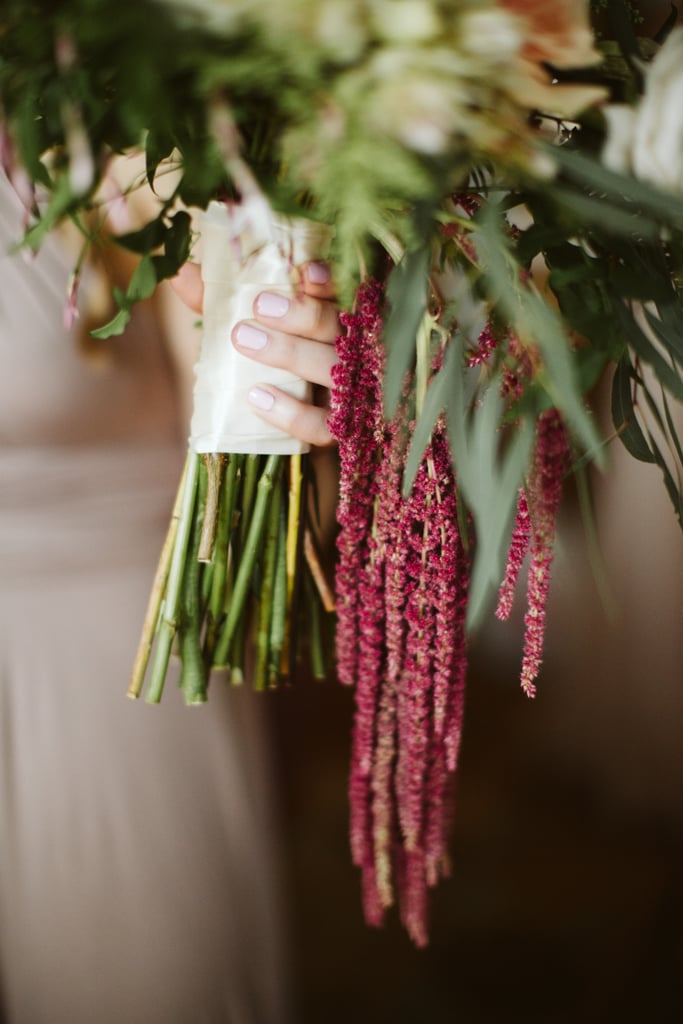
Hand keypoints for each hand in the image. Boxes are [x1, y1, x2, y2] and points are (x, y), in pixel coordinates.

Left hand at [172, 260, 338, 446]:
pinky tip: (257, 398)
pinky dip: (292, 413)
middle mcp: (355, 352)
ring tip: (244, 339)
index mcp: (339, 318)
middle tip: (260, 306)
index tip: (305, 271)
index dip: (329, 282)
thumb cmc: (272, 363)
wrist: (286, 425)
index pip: (345, 293)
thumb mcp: (248, 327)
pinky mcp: (341, 431)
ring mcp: (353, 393)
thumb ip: (221, 302)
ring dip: (290, 353)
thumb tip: (180, 273)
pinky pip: (323, 425)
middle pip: (341, 328)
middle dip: (303, 314)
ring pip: (335, 371)